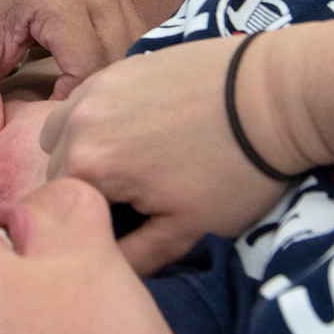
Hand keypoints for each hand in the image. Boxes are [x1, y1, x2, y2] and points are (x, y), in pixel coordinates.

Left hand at [0, 0, 144, 149]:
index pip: (89, 72)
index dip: (70, 107)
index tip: (43, 124)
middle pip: (115, 64)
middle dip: (92, 99)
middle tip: (61, 122)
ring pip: (131, 53)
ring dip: (107, 84)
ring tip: (73, 102)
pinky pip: (132, 39)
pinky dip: (114, 65)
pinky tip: (87, 81)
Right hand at [39, 33, 309, 273]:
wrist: (274, 97)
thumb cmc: (234, 171)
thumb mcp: (188, 231)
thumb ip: (134, 258)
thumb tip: (107, 268)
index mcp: (86, 164)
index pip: (64, 209)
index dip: (95, 225)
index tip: (133, 228)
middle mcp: (77, 119)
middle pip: (59, 170)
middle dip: (89, 188)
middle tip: (139, 199)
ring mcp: (97, 85)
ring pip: (66, 131)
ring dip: (85, 150)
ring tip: (134, 162)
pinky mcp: (119, 65)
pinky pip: (89, 100)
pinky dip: (102, 119)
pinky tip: (146, 128)